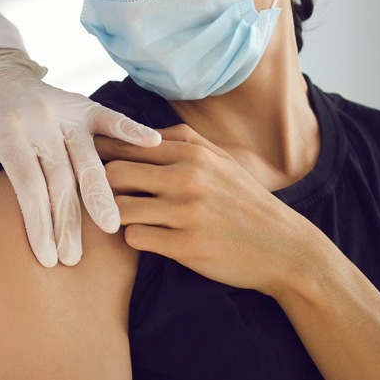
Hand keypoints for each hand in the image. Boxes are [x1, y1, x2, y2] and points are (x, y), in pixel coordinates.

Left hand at [0, 48, 160, 266]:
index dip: (38, 224)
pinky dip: (131, 130)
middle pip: (60, 177)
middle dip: (69, 221)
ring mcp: (62, 110)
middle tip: (75, 258)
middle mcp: (37, 120)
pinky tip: (153, 144)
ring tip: (112, 226)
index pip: (28, 186)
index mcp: (7, 134)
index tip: (48, 258)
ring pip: (87, 156)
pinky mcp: (80, 103)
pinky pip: (108, 118)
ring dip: (100, 193)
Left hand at [98, 125, 316, 294]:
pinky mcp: (186, 247)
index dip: (105, 156)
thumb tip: (139, 132)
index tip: (96, 167)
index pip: (127, 146)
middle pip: (114, 174)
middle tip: (110, 197)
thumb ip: (182, 141)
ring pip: (120, 208)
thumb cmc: (245, 200)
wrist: (283, 247)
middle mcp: (187, 178)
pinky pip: (135, 238)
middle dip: (106, 187)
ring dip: (119, 216)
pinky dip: (136, 238)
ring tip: (130, 219)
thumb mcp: (221, 160)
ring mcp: (186, 213)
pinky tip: (151, 237)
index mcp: (193, 153)